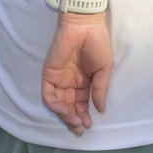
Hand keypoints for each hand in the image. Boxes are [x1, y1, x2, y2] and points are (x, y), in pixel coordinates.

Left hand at [42, 13, 112, 134]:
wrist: (85, 25)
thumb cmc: (97, 44)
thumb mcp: (104, 69)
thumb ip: (100, 89)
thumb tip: (101, 110)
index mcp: (83, 81)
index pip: (81, 103)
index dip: (84, 115)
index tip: (89, 124)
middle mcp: (70, 82)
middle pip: (69, 106)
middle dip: (74, 119)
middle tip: (80, 127)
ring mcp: (59, 79)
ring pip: (58, 104)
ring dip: (65, 115)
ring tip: (75, 121)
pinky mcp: (49, 74)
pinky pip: (49, 94)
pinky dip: (55, 105)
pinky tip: (65, 110)